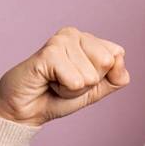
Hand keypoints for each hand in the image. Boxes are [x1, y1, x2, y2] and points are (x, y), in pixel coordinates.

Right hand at [0, 26, 129, 126]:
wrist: (24, 112)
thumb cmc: (57, 97)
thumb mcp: (96, 90)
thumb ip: (116, 77)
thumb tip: (119, 57)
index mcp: (88, 38)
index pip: (117, 56)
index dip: (100, 78)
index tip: (78, 80)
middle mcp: (75, 34)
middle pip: (107, 63)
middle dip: (88, 83)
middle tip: (64, 82)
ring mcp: (61, 40)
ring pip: (90, 75)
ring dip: (73, 89)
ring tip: (54, 83)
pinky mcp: (49, 52)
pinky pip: (76, 81)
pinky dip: (64, 90)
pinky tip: (47, 82)